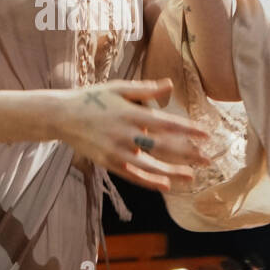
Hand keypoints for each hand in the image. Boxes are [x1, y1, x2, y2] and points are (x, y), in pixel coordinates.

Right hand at [55, 78, 210, 191]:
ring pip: (149, 165)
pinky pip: (132, 175)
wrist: (62, 116)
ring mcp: (116, 150)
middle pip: (162, 147)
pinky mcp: (108, 162)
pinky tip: (164, 185)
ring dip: (172, 172)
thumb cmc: (93, 98)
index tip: (206, 134)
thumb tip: (170, 84)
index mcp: (130, 113)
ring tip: (191, 177)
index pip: (166, 123)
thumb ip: (146, 89)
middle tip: (207, 160)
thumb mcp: (119, 88)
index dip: (187, 130)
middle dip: (186, 154)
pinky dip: (149, 181)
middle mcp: (125, 133)